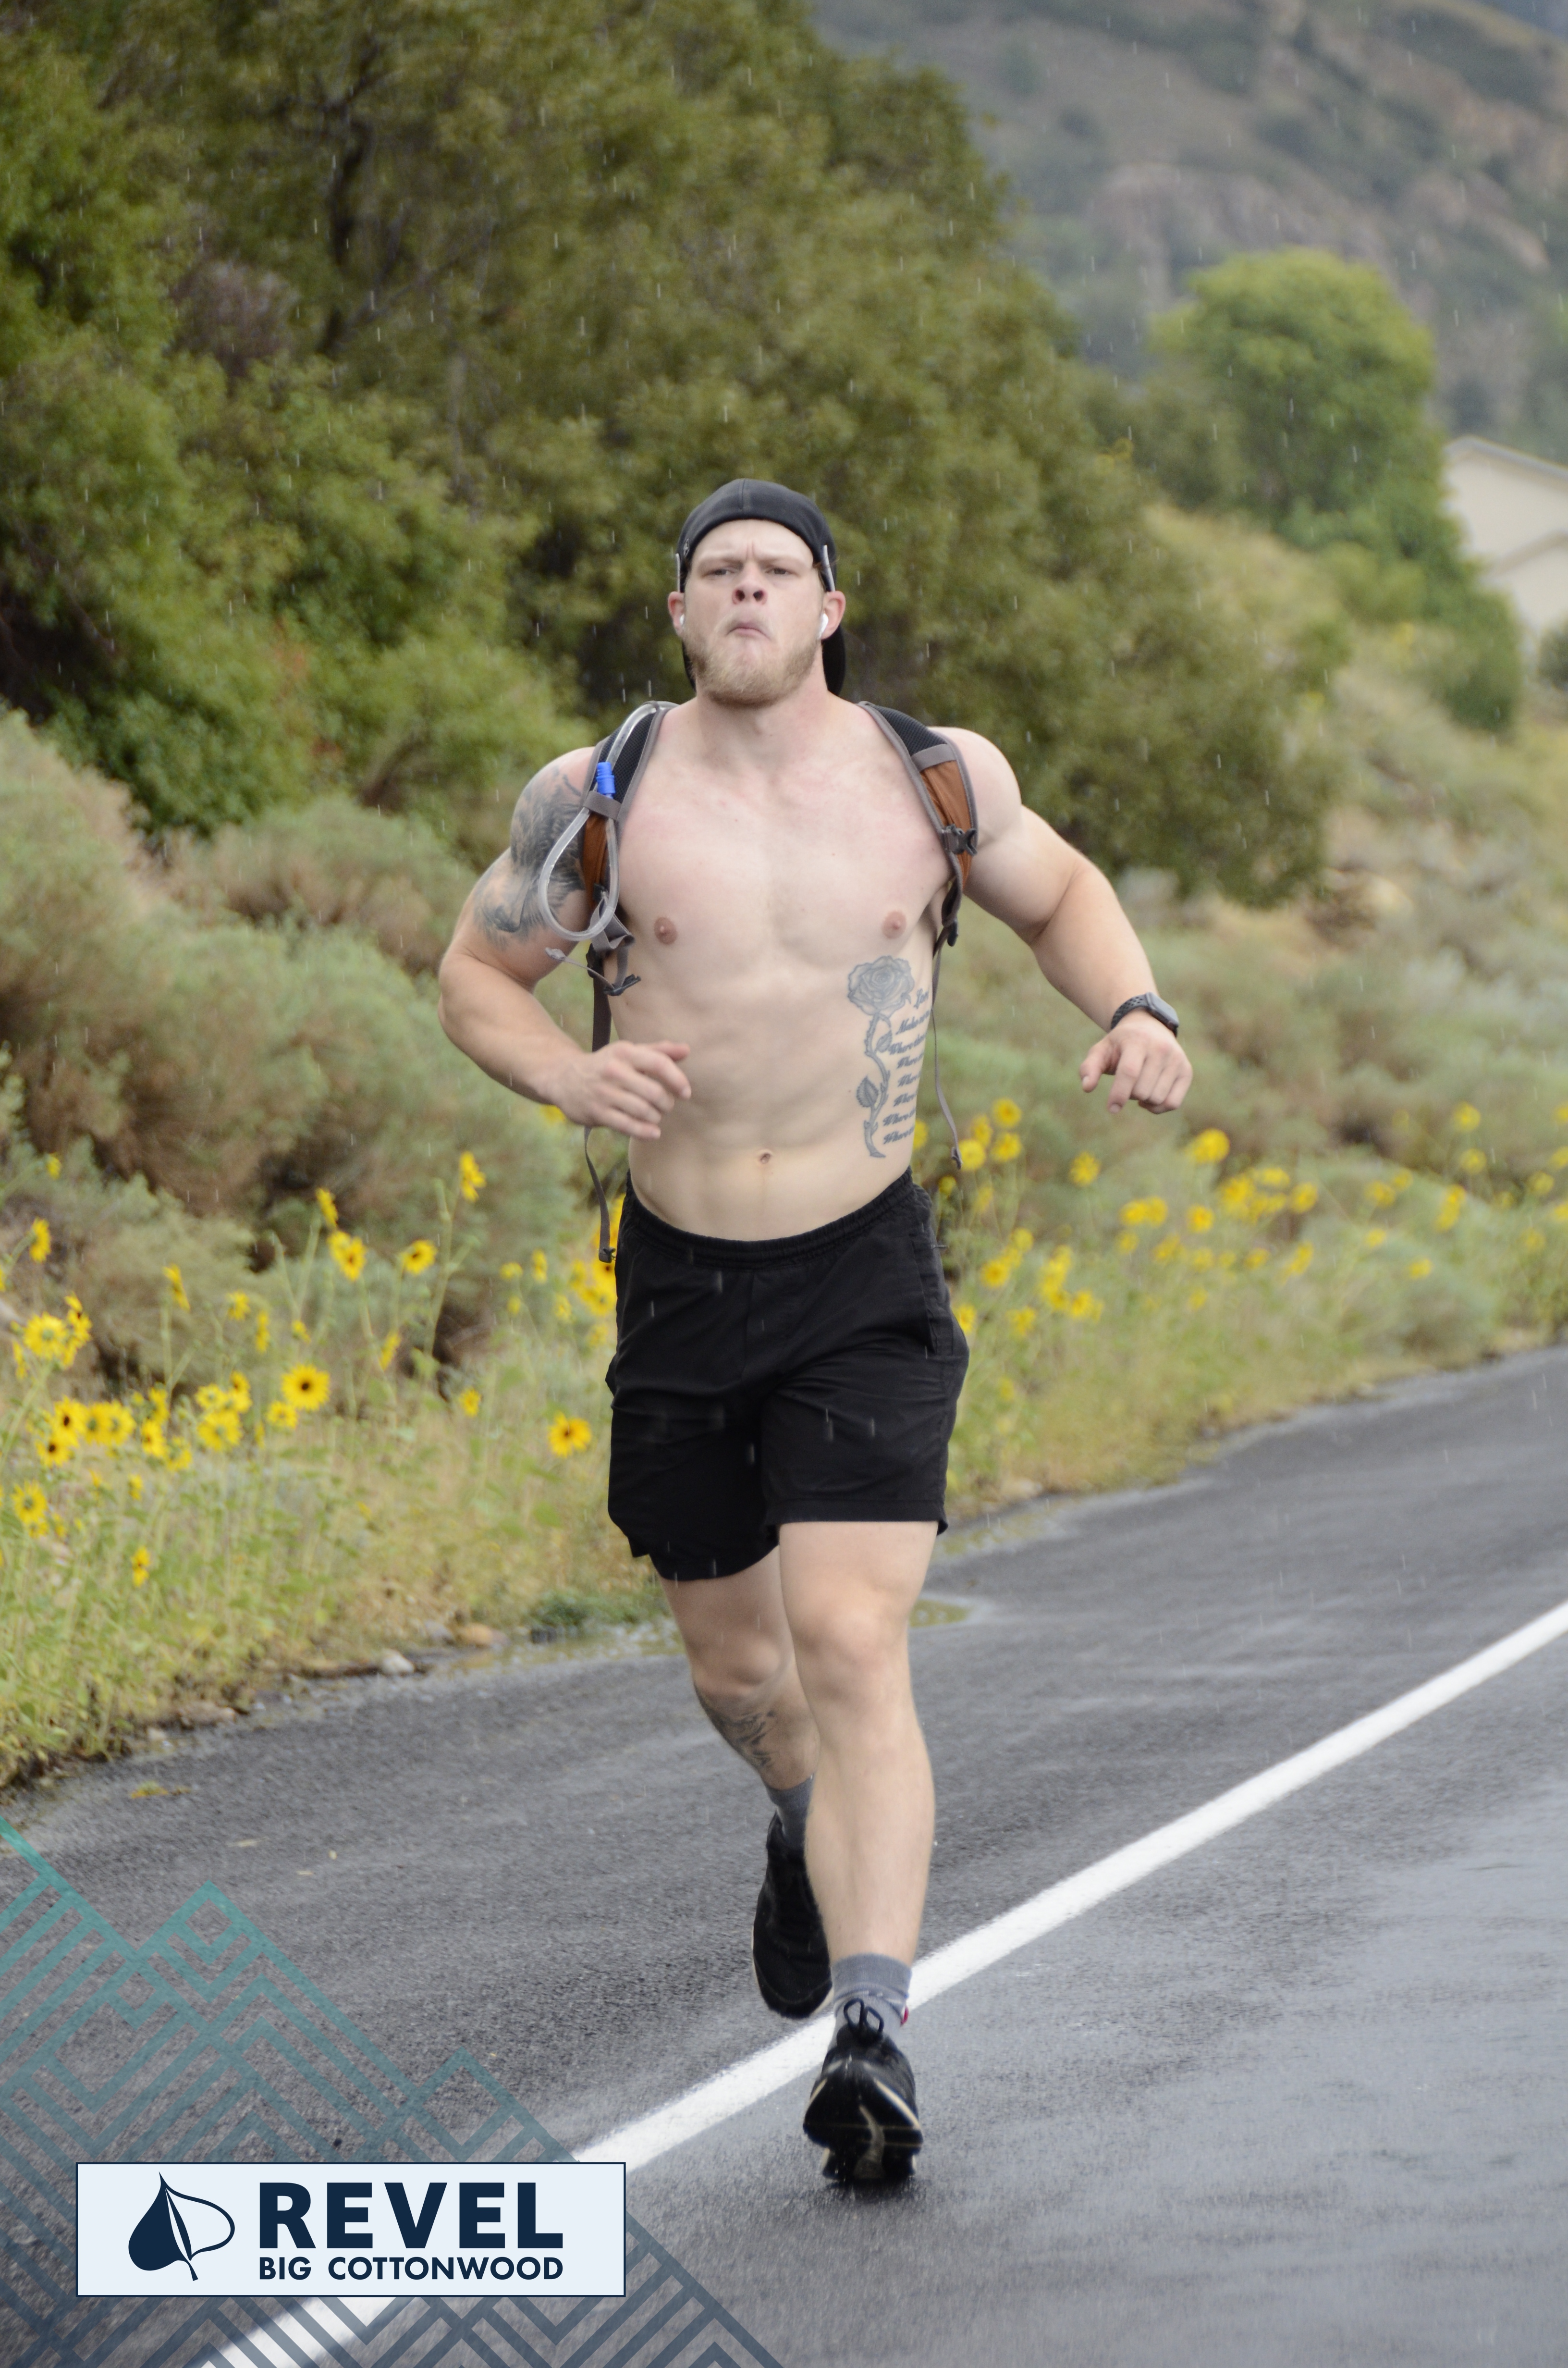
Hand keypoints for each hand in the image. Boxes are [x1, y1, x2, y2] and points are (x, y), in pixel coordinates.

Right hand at [548, 1040, 691, 1138]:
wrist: (563, 1077)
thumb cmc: (606, 1065)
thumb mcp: (628, 1052)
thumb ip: (658, 1051)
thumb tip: (686, 1050)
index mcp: (625, 1053)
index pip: (659, 1063)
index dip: (677, 1079)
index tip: (686, 1092)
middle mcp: (614, 1071)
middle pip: (653, 1092)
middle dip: (667, 1103)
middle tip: (667, 1106)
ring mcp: (604, 1093)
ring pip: (642, 1110)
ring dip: (656, 1117)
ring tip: (656, 1116)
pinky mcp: (597, 1112)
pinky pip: (627, 1125)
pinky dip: (645, 1132)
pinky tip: (653, 1132)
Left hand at [1079, 1015, 1191, 1114]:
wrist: (1149, 1027)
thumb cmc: (1120, 1044)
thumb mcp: (1101, 1050)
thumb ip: (1089, 1067)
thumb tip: (1086, 1087)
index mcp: (1138, 1041)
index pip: (1129, 1072)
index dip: (1119, 1094)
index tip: (1112, 1108)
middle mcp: (1161, 1048)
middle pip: (1142, 1090)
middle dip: (1129, 1094)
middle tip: (1126, 1083)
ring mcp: (1177, 1059)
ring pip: (1157, 1098)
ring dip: (1143, 1100)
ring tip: (1138, 1087)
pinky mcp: (1186, 1071)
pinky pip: (1173, 1103)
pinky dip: (1158, 1108)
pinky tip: (1149, 1099)